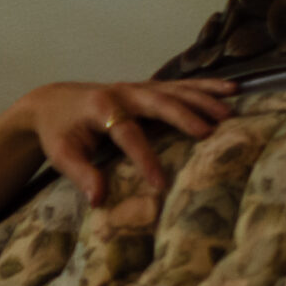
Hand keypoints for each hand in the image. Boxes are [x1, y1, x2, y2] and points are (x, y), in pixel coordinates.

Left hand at [17, 78, 238, 204]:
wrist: (53, 101)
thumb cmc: (59, 131)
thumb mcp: (61, 154)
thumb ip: (80, 174)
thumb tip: (98, 200)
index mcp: (101, 108)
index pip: (127, 134)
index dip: (144, 159)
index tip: (161, 184)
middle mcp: (123, 92)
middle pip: (159, 102)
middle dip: (185, 116)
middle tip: (210, 133)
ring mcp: (138, 87)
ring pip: (176, 90)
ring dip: (204, 99)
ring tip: (229, 114)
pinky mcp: (148, 87)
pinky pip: (182, 85)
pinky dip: (206, 86)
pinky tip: (232, 89)